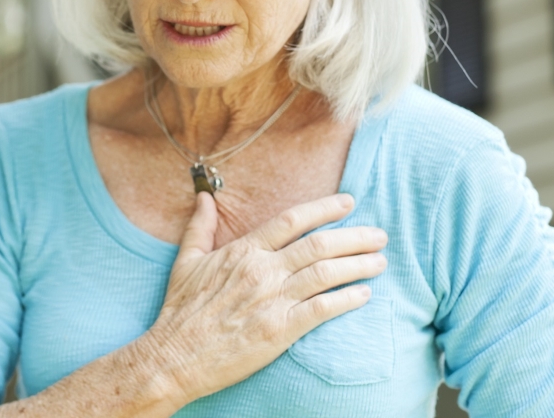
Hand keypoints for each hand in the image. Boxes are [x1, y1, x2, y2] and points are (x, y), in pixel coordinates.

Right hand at [140, 192, 386, 406]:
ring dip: (358, 265)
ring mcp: (271, 300)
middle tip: (379, 235)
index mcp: (243, 251)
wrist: (174, 356)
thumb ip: (199, 227)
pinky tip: (363, 295)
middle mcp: (261, 270)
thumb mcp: (185, 261)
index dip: (324, 209)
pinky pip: (322, 309)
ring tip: (379, 262)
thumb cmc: (180, 311)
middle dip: (355, 236)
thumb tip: (203, 198)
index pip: (292, 220)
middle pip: (318, 244)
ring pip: (326, 273)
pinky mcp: (279, 330)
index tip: (348, 202)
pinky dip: (347, 299)